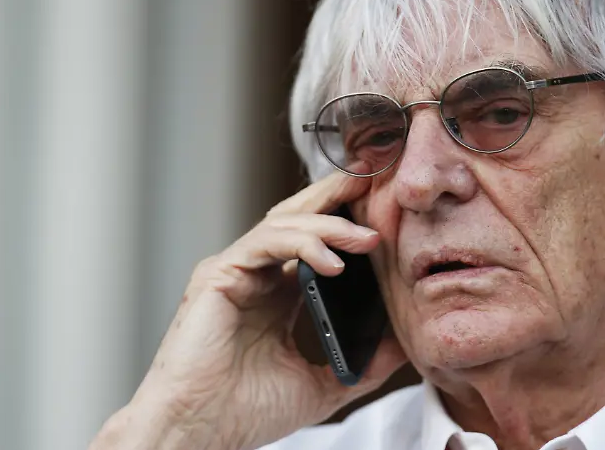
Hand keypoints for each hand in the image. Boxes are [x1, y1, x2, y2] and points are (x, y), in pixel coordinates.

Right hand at [88, 171, 407, 449]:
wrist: (200, 432)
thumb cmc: (246, 413)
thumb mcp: (323, 384)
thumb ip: (361, 361)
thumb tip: (403, 341)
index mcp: (275, 296)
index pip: (314, 243)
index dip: (346, 223)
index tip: (385, 212)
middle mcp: (254, 276)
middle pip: (297, 219)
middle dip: (337, 197)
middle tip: (374, 180)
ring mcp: (234, 272)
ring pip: (283, 224)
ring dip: (329, 224)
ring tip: (368, 238)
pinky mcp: (217, 276)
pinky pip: (264, 243)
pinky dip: (301, 244)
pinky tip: (333, 262)